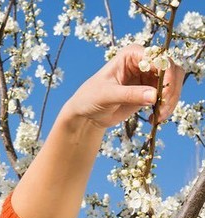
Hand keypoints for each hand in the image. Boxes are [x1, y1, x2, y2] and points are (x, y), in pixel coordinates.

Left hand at [62, 44, 183, 128]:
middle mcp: (144, 61)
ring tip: (158, 117)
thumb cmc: (90, 98)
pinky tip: (154, 119)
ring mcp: (149, 76)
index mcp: (132, 54)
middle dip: (170, 91)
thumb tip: (154, 96)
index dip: (166, 75)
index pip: (159, 58)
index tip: (163, 96)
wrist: (86, 114)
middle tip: (162, 111)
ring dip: (170, 101)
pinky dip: (166, 107)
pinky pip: (167, 96)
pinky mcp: (150, 90)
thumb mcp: (108, 95)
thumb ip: (130, 94)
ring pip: (173, 84)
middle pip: (171, 70)